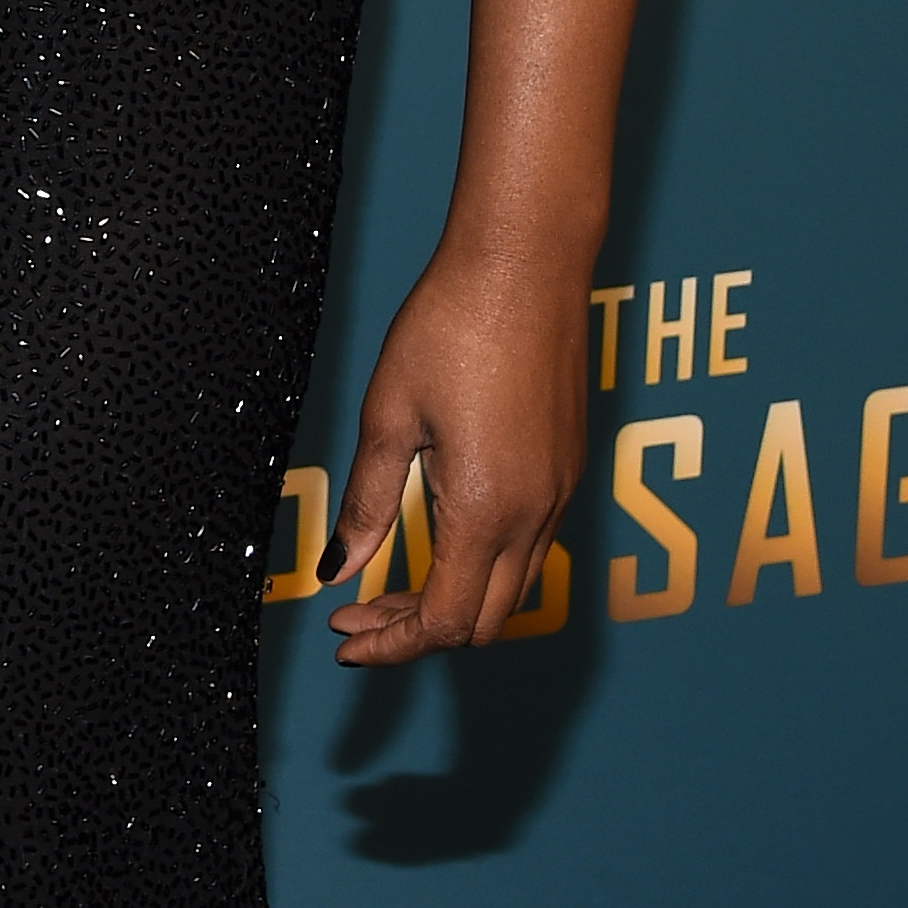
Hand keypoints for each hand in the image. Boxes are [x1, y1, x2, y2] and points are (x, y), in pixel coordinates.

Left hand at [323, 243, 582, 664]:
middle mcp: (536, 514)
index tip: (344, 638)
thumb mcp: (388, 415)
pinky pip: (533, 547)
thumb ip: (367, 502)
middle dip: (418, 634)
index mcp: (486, 510)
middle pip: (485, 622)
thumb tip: (338, 569)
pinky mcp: (569, 468)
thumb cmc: (451, 326)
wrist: (526, 265)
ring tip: (389, 585)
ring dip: (454, 602)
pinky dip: (485, 566)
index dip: (392, 643)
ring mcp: (561, 493)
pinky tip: (441, 535)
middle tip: (358, 617)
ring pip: (514, 590)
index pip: (445, 622)